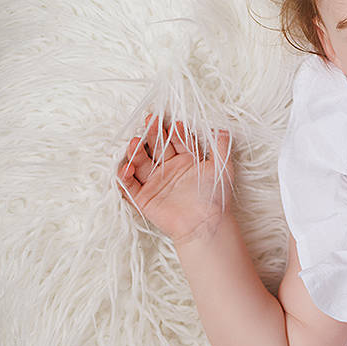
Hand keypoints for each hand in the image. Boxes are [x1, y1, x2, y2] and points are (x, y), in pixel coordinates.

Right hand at [117, 114, 233, 245]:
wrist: (206, 224)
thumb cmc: (216, 197)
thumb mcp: (223, 168)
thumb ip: (221, 146)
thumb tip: (220, 127)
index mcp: (186, 160)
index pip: (177, 141)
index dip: (175, 132)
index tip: (176, 124)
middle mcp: (169, 169)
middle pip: (157, 148)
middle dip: (153, 134)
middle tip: (150, 121)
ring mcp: (155, 183)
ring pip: (141, 163)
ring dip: (136, 152)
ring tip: (135, 143)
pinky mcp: (143, 199)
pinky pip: (129, 186)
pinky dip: (124, 177)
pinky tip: (127, 168)